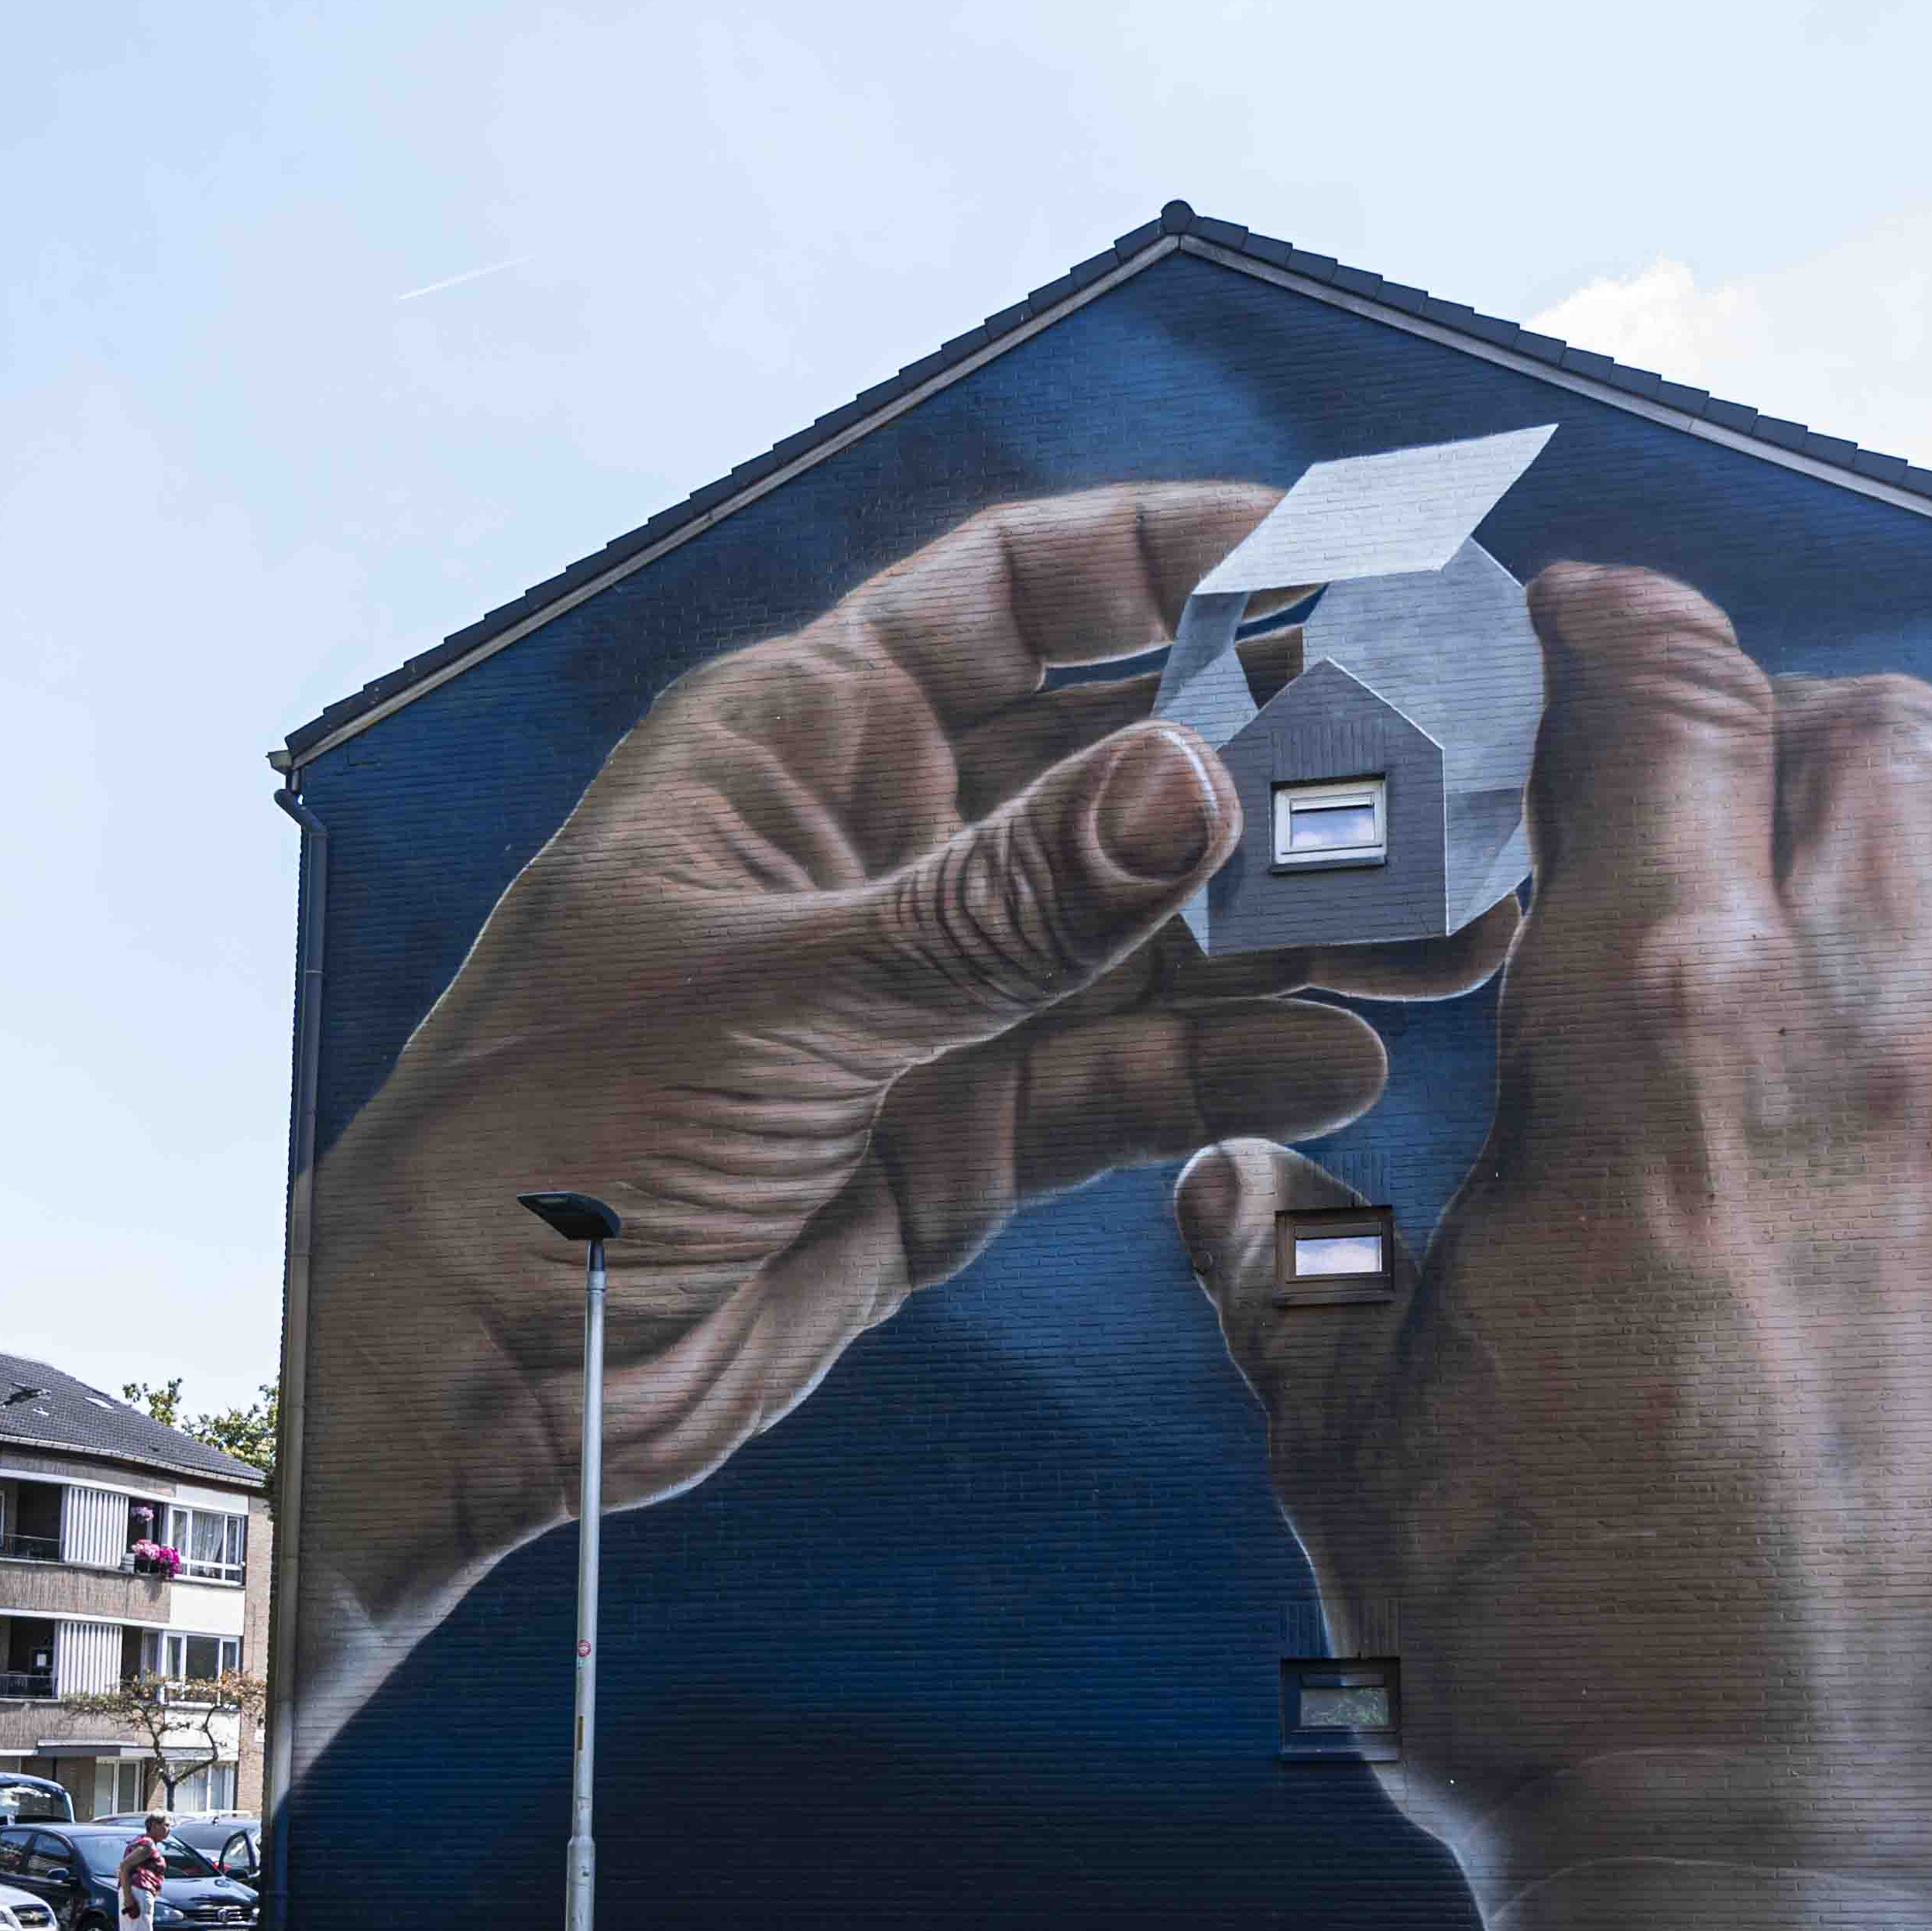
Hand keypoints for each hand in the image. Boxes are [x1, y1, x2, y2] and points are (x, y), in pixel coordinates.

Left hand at [300, 482, 1518, 1739]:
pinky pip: (1131, 1077)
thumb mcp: (787, 995)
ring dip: (1292, 925)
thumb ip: (1002, 904)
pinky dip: (1231, 1069)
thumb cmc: (546, 1141)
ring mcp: (936, 996)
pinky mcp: (968, 1136)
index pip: (1019, 589)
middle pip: (1124, 758)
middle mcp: (886, 847)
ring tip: (1451, 921)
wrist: (480, 1380)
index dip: (1171, 552)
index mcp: (804, 737)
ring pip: (1153, 929)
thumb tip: (1194, 784)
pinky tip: (1339, 1057)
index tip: (1332, 550)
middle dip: (1282, 757)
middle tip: (1445, 761)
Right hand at [1175, 568, 1931, 1930]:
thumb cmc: (1543, 1667)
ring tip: (1808, 980)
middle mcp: (1875, 1067)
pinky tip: (1886, 1183)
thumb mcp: (1341, 1437)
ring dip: (1910, 889)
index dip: (1612, 622)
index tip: (1572, 626)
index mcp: (1660, 1045)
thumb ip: (1283, 1261)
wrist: (1797, 1890)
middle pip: (1896, 739)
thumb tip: (1245, 1176)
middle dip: (1791, 722)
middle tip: (1699, 793)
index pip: (1666, 695)